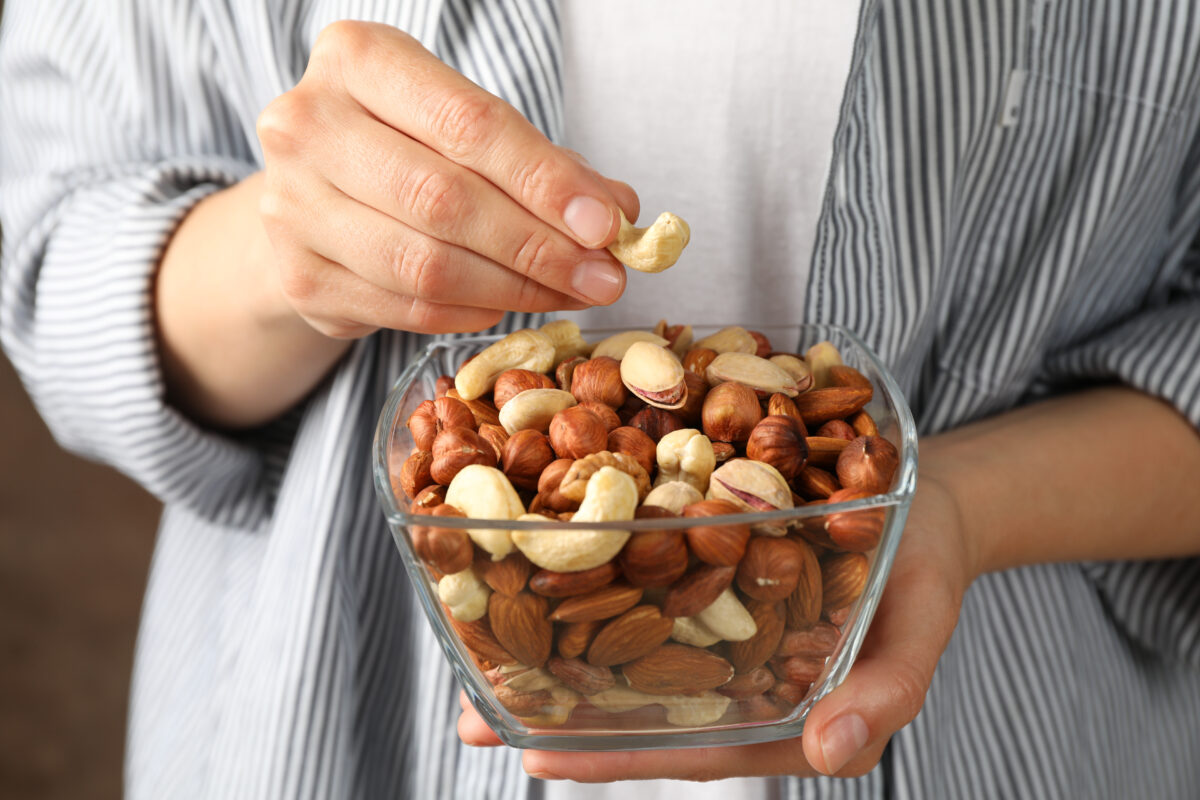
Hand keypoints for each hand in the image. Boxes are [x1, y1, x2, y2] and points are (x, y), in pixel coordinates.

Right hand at [256, 20, 636, 338]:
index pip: (467, 124)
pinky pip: (406, 309)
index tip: (606, 225)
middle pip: (444, 200)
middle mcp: (308, 125)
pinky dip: (471, 312)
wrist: (311, 195)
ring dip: (513, 289)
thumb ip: (542, 164)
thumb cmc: (405, 148)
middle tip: (603, 277)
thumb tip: (619, 215)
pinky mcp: (299, 278)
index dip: (544, 181)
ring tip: (567, 293)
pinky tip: (505, 304)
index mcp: (357, 60)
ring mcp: (291, 206)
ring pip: (424, 266)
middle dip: (538, 246)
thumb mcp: (468, 131)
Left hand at [457, 471, 977, 781]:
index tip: (541, 756)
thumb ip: (886, 694)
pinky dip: (596, 584)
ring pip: (632, 646)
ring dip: (559, 649)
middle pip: (641, 703)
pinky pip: (647, 584)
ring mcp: (719, 621)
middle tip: (474, 719)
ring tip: (478, 650)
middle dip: (559, 714)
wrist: (925, 492)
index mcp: (781, 705)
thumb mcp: (920, 627)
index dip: (616, 755)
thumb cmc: (923, 564)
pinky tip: (543, 571)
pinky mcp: (710, 567)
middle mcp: (737, 672)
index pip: (688, 743)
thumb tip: (831, 753)